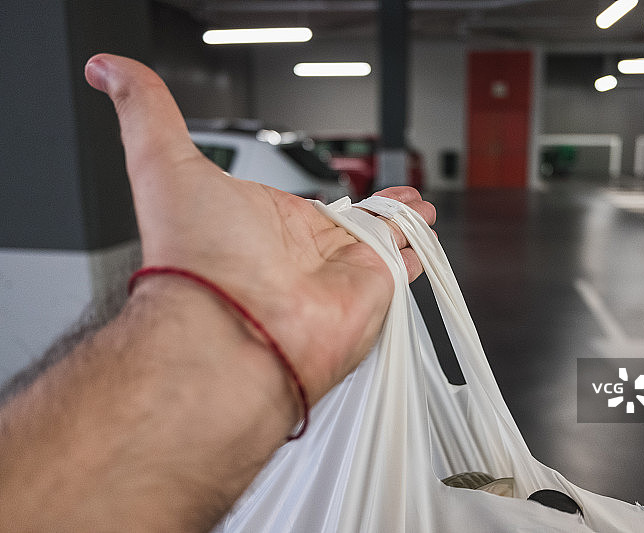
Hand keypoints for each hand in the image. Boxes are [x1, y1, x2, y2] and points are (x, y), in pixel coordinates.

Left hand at [84, 54, 434, 405]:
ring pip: (380, 240)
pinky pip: (402, 260)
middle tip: (394, 198)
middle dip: (373, 211)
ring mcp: (339, 271)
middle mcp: (303, 251)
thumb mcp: (163, 162)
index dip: (323, 194)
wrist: (228, 328)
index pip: (303, 206)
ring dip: (401, 225)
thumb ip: (148, 109)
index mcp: (265, 224)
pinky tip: (422, 235)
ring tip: (418, 211)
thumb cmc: (194, 256)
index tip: (337, 187)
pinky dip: (416, 247)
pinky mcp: (372, 288)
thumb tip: (109, 69)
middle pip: (348, 224)